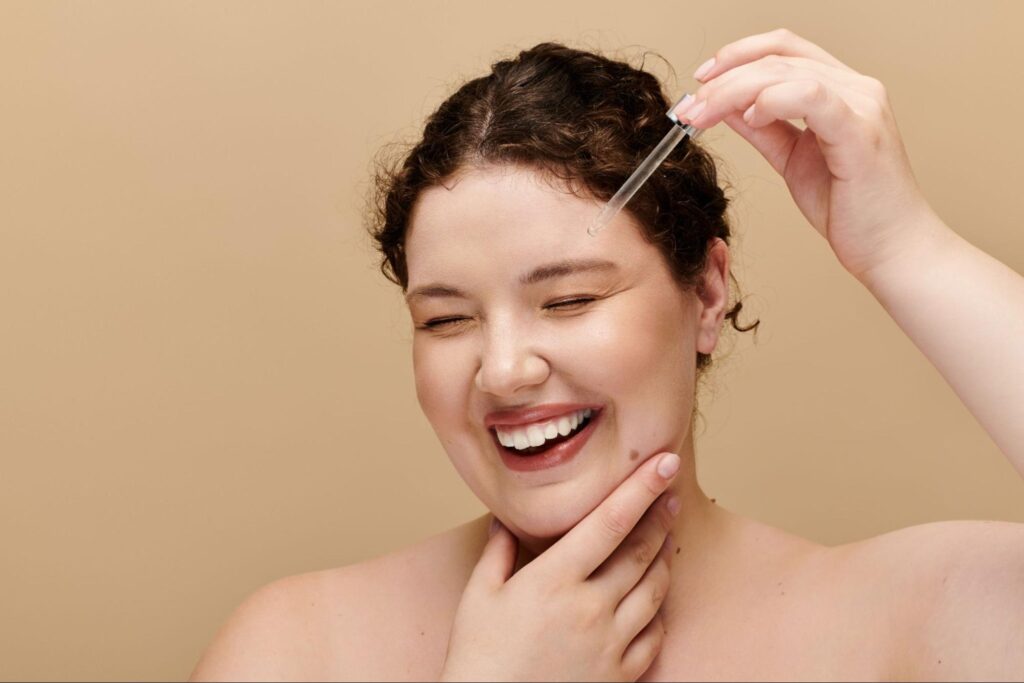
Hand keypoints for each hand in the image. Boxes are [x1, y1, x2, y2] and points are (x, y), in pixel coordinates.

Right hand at [439, 452, 681, 681]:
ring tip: (663, 540)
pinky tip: (650, 598)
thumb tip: (506, 517)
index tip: (664, 463)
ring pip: (654, 590)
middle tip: (671, 493)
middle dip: (661, 516)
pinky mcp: (620, 674)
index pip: (610, 522)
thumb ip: (499, 550)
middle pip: (641, 551)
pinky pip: (654, 634)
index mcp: (553, 580)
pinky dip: (658, 610)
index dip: (642, 488)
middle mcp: (589, 607)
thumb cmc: (479, 656)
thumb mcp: (479, 595)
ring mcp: (609, 643)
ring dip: (664, 559)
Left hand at [676, 28, 942, 280]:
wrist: (890, 250)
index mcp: (842, 90)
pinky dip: (771, 101)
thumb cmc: (850, 210)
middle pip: (777, 56)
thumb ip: (763, 129)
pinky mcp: (860, 130)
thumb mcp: (792, 160)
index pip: (784, 49)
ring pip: (784, 72)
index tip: (701, 79)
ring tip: (703, 115)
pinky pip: (809, 96)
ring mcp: (862, 105)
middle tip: (688, 106)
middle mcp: (857, 88)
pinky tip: (749, 118)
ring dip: (732, 91)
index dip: (737, 55)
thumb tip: (725, 106)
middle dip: (722, 78)